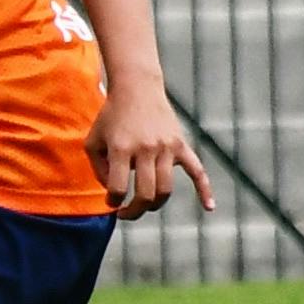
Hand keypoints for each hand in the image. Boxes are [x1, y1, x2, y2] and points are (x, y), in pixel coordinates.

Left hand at [85, 75, 212, 221]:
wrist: (136, 90)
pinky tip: (209, 208)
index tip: (112, 203)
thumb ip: (99, 170)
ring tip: (144, 206)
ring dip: (155, 204)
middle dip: (134, 210)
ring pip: (166, 188)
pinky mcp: (181, 145)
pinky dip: (205, 190)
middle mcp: (146, 149)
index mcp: (121, 148)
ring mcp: (167, 147)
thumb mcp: (93, 142)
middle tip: (125, 213)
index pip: (119, 187)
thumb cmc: (110, 118)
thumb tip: (114, 194)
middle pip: (146, 193)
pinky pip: (198, 171)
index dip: (113, 201)